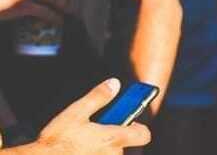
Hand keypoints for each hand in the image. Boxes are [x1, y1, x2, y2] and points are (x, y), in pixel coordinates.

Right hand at [32, 79, 150, 154]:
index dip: (139, 126)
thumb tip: (114, 84)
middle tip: (95, 129)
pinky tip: (77, 151)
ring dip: (101, 147)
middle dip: (113, 135)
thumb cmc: (57, 140)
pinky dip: (91, 153)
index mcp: (113, 138)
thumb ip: (98, 97)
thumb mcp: (76, 112)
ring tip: (81, 142)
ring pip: (109, 153)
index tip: (129, 119)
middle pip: (123, 143)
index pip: (143, 134)